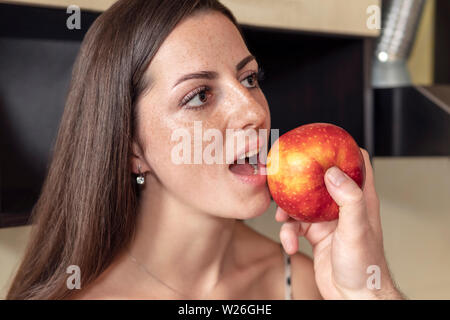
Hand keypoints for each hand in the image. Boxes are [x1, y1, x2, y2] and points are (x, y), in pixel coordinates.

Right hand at [276, 149, 403, 299]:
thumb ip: (348, 199)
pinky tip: (289, 245)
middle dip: (301, 180)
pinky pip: (295, 226)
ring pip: (301, 204)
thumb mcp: (356, 229)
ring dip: (287, 212)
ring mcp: (328, 221)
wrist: (353, 296)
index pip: (358, 164)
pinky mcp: (315, 235)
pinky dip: (288, 234)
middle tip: (284, 178)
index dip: (344, 150)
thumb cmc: (364, 265)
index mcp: (359, 199)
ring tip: (282, 222)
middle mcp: (342, 206)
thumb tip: (332, 172)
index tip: (324, 142)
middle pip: (320, 181)